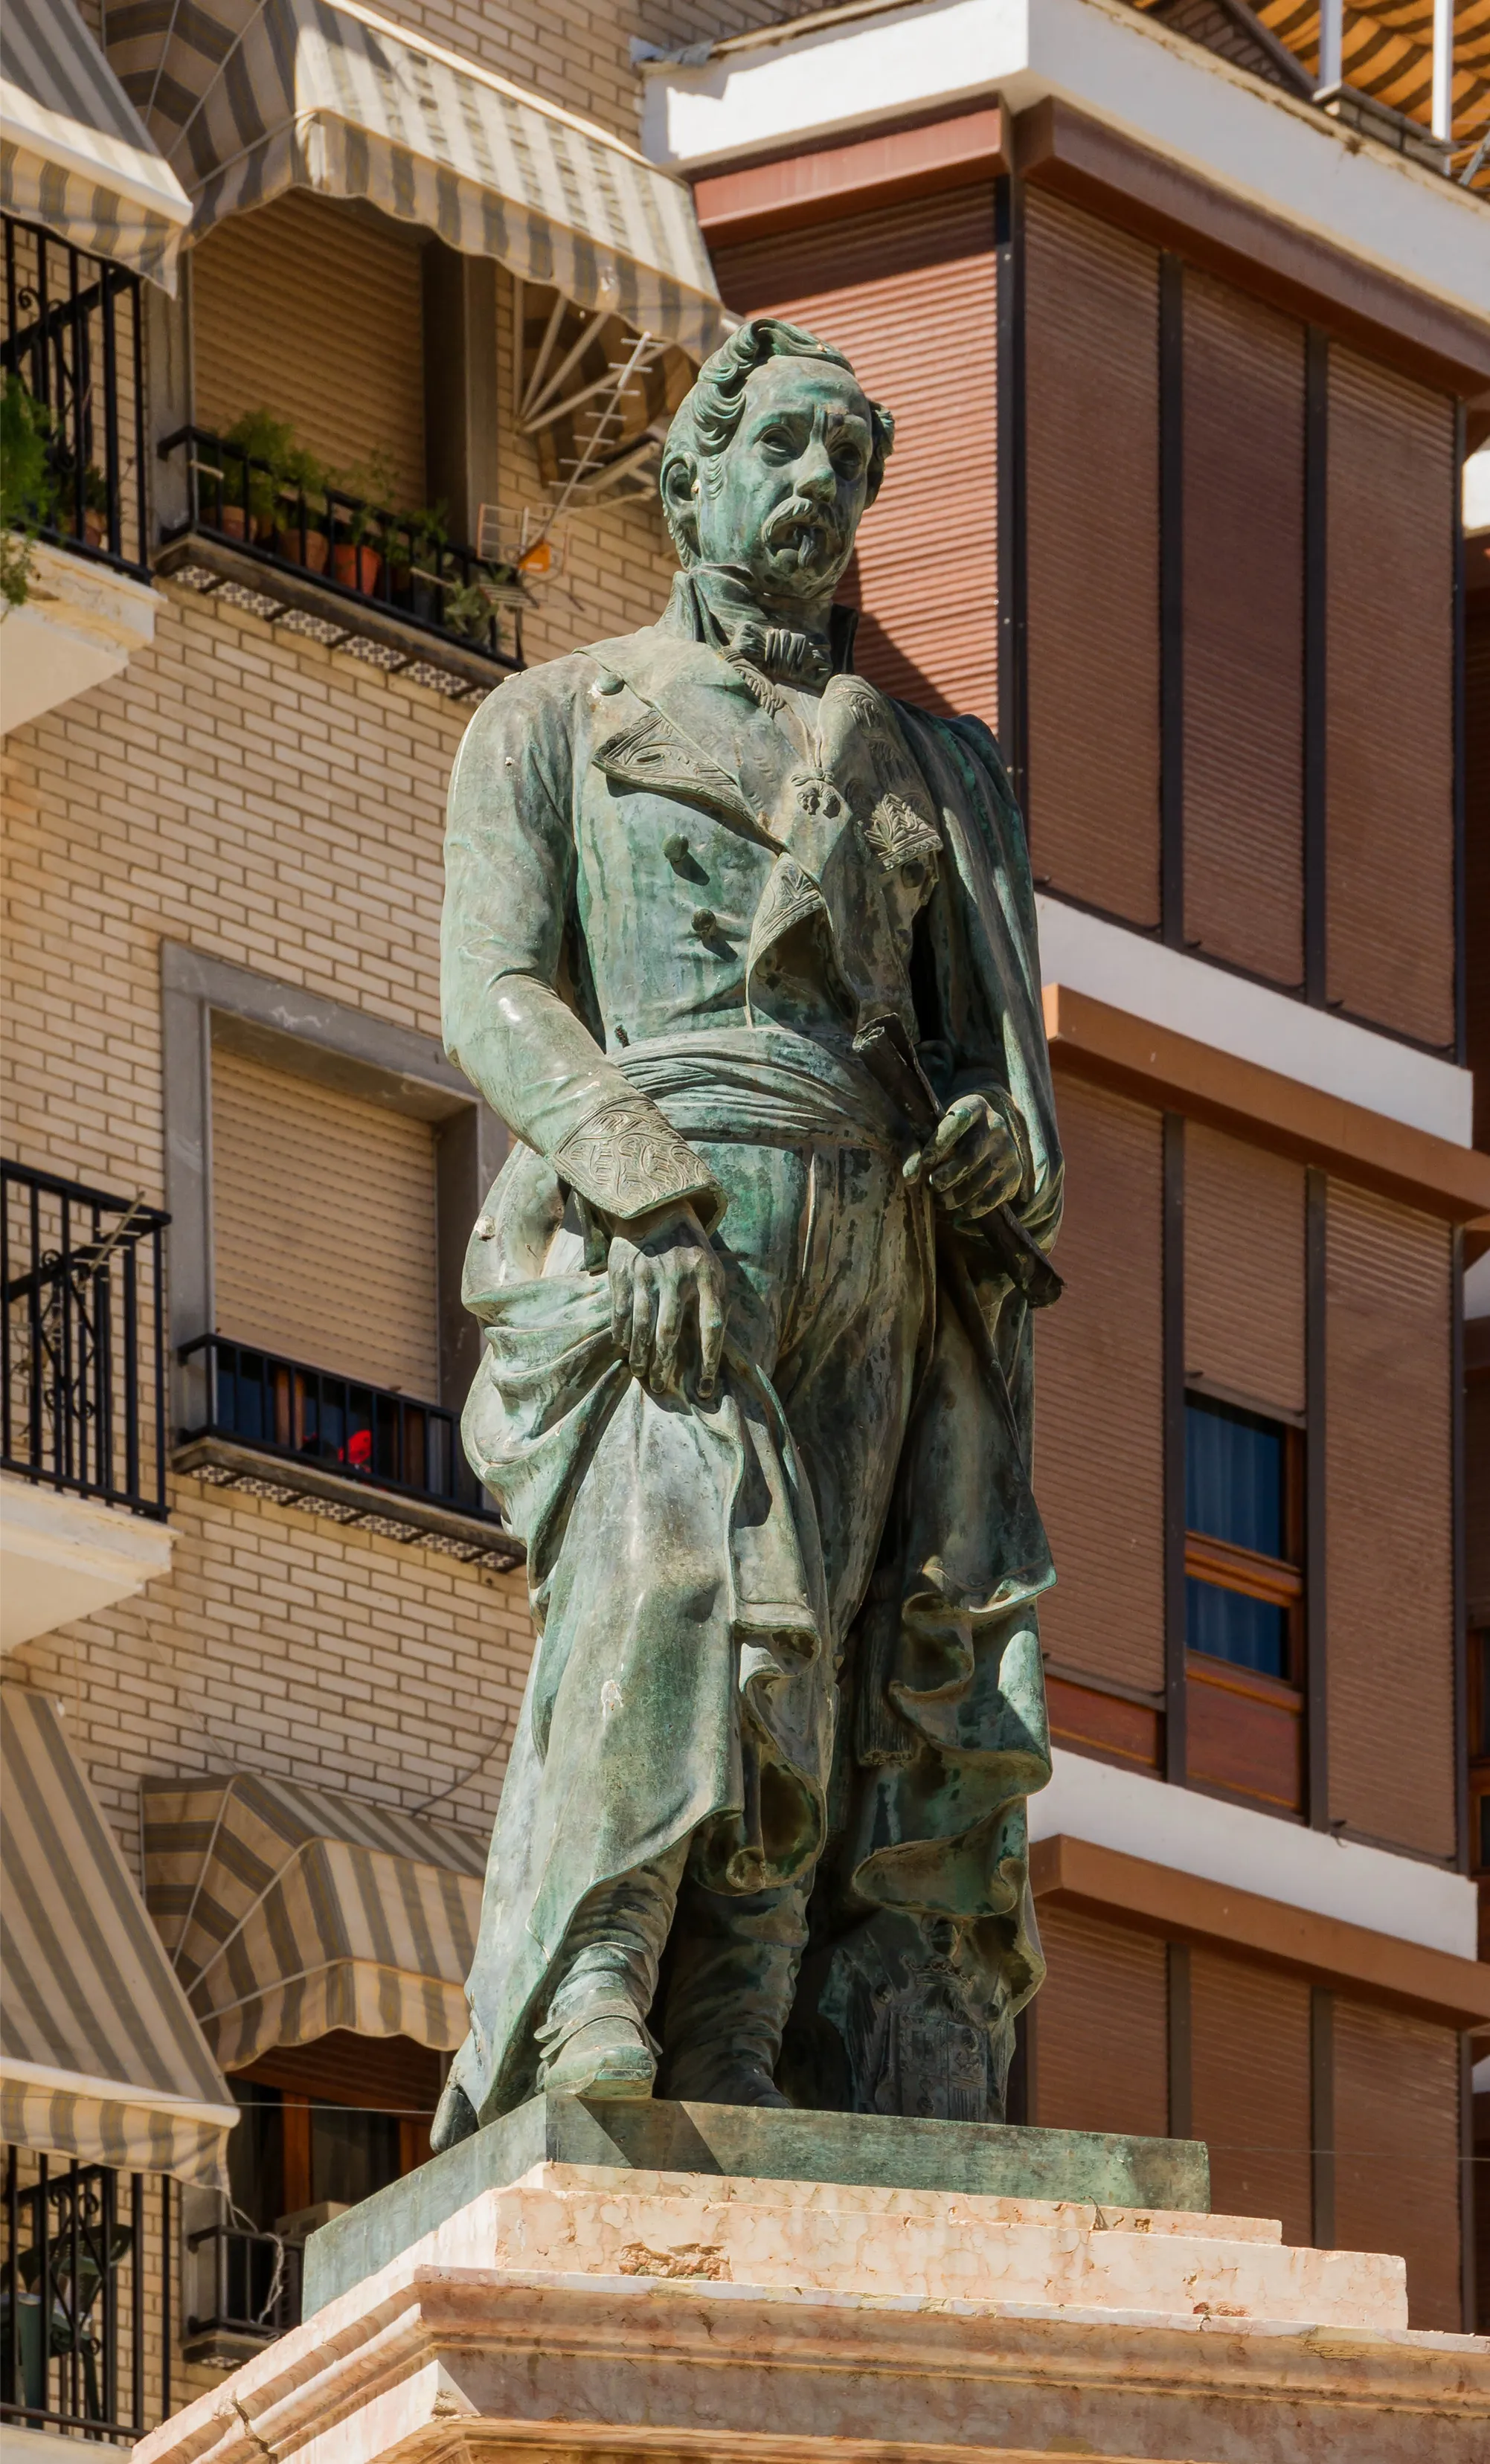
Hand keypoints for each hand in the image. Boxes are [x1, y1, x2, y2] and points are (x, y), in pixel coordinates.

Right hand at [607, 1200, 726, 1396]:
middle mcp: (677, 1276)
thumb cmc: (690, 1249)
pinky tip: (624, 1347)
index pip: (712, 1327)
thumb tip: (713, 1349)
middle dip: (665, 1366)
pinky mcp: (624, 1272)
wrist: (655, 1207)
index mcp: (707, 1277)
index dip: (709, 1361)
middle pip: (670, 1332)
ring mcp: (648, 1274)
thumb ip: (715, 1302)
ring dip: (640, 1355)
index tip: (706, 1389)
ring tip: (641, 1372)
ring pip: (642, 1326)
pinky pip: (621, 1312)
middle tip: (661, 1387)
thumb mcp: (712, 1268)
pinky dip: (622, 1334)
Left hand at [903, 1093, 1024, 1220]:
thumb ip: (916, 1150)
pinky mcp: (1015, 1174)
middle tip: (932, 1184)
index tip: (925, 1161)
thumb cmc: (949, 1136)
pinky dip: (973, 1209)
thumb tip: (910, 1177)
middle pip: (970, 1156)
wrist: (984, 1140)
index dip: (940, 1142)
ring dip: (957, 1196)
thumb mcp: (932, 1132)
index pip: (958, 1121)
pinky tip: (959, 1213)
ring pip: (981, 1180)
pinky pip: (993, 1197)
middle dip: (947, 1176)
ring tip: (941, 1201)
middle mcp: (996, 1126)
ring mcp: (1009, 1150)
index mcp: (974, 1106)